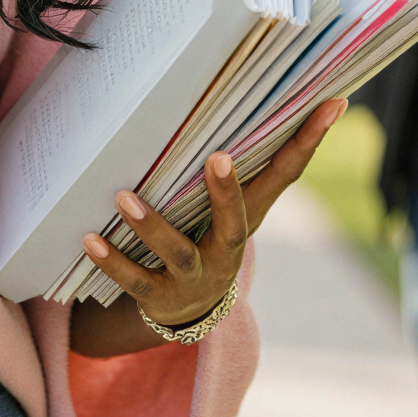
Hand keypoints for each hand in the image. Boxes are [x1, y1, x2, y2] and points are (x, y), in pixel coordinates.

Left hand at [81, 98, 347, 328]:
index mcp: (250, 220)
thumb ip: (247, 163)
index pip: (286, 176)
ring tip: (123, 197)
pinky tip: (88, 238)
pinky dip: (111, 261)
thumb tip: (284, 102)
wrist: (189, 313)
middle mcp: (228, 252)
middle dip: (228, 194)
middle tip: (218, 158)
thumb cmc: (210, 237)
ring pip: (177, 254)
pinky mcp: (159, 299)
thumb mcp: (234, 206)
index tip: (329, 104)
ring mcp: (194, 279)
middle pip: (237, 226)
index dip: (308, 141)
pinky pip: (134, 281)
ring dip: (151, 227)